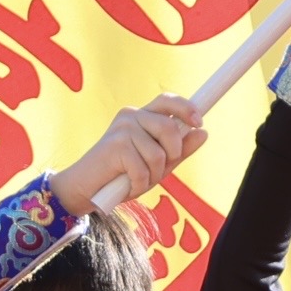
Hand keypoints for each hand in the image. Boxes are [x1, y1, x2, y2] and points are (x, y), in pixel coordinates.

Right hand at [51, 97, 206, 214]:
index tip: (199, 123)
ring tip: (137, 180)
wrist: (86, 189)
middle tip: (158, 170)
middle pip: (170, 128)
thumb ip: (179, 149)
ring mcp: (123, 129)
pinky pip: (143, 169)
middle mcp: (131, 116)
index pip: (167, 100)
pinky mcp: (115, 146)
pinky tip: (127, 185)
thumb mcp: (157, 163)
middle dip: (172, 155)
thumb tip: (203, 133)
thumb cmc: (122, 175)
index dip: (186, 108)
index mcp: (142, 115)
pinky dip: (139, 184)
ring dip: (153, 176)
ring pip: (158, 154)